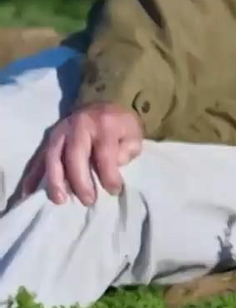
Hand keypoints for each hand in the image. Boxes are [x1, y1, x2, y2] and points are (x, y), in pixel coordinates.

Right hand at [18, 102, 144, 206]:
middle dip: (79, 181)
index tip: (114, 191)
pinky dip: (33, 175)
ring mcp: (60, 131)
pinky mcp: (48, 139)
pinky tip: (29, 191)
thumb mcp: (133, 135)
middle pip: (74, 155)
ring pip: (52, 156)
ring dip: (54, 180)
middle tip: (87, 201)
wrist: (103, 106)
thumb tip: (108, 170)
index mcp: (103, 124)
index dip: (108, 174)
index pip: (104, 152)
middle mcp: (78, 126)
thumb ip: (125, 152)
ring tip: (59, 200)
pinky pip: (38, 157)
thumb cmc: (120, 126)